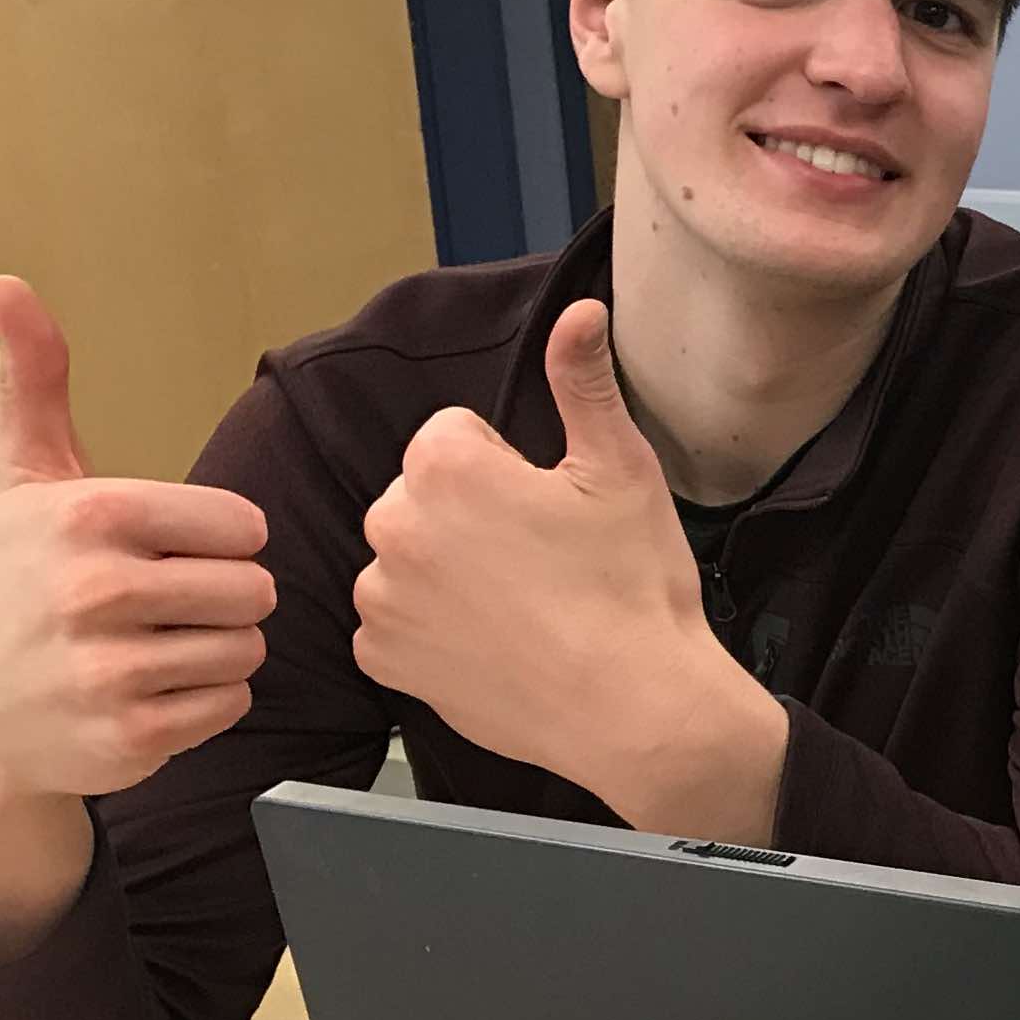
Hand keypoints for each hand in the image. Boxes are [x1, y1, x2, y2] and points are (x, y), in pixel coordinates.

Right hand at [0, 278, 275, 958]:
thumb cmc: (13, 582)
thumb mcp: (23, 476)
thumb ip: (36, 380)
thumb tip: (9, 285)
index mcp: (91, 517)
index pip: (244, 525)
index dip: (220, 540)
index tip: (167, 549)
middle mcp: (97, 591)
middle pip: (255, 590)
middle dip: (224, 599)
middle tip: (165, 604)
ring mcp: (112, 669)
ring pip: (249, 649)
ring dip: (218, 650)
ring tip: (156, 645)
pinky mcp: (133, 735)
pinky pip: (232, 703)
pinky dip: (207, 702)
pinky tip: (153, 690)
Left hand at [352, 299, 779, 832]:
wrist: (636, 708)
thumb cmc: (634, 588)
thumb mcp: (621, 471)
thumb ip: (584, 384)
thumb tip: (580, 311)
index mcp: (446, 466)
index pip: (454, 435)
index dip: (509, 469)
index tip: (549, 510)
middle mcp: (395, 524)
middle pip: (422, 495)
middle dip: (469, 517)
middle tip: (541, 562)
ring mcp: (384, 595)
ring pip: (408, 558)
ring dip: (446, 573)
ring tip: (521, 608)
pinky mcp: (384, 656)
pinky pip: (395, 624)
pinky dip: (431, 632)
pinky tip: (493, 643)